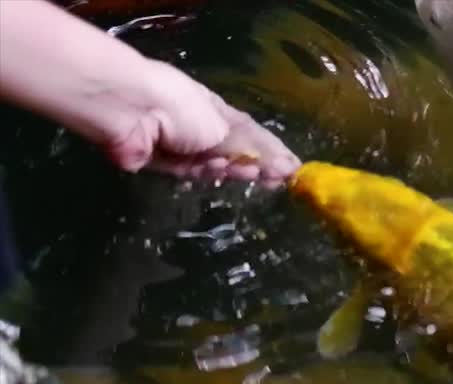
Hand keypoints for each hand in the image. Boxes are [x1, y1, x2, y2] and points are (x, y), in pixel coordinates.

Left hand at [101, 60, 300, 187]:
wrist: (132, 109)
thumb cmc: (184, 107)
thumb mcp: (227, 124)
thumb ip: (255, 148)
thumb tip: (289, 165)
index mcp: (216, 110)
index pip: (250, 134)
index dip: (271, 151)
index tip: (292, 169)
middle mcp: (199, 127)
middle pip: (234, 153)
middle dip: (255, 165)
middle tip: (277, 179)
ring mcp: (180, 147)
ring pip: (214, 166)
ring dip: (233, 169)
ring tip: (252, 174)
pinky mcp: (162, 165)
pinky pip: (190, 173)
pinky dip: (205, 172)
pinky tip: (219, 168)